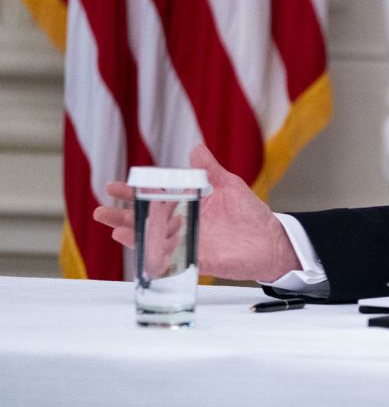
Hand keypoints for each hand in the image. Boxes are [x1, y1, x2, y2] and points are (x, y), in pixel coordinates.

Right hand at [93, 144, 301, 281]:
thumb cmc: (250, 213)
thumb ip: (210, 171)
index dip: (135, 192)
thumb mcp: (229, 186)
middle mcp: (183, 224)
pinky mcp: (196, 258)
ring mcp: (187, 242)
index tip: (113, 186)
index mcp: (188, 204)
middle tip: (101, 210)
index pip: (155, 196)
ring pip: (153, 238)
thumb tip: (196, 148)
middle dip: (123, 214)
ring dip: (133, 233)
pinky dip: (155, 253)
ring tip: (112, 227)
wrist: (270, 240)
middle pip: (147, 219)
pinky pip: (170, 258)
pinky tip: (142, 248)